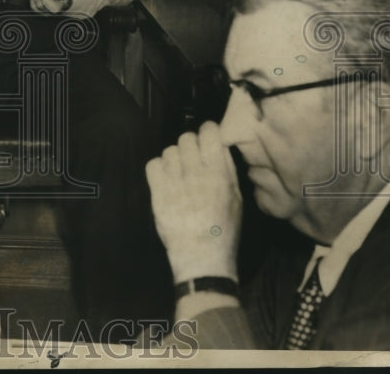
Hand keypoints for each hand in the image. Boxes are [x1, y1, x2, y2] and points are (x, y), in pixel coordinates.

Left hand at [145, 122, 241, 282]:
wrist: (202, 258)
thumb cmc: (224, 230)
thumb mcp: (237, 199)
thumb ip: (228, 170)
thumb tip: (220, 146)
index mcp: (218, 173)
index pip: (209, 132)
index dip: (208, 132)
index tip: (208, 139)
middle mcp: (196, 173)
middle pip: (186, 137)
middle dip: (191, 145)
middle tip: (193, 159)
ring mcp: (174, 182)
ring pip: (169, 150)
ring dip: (175, 158)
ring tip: (180, 173)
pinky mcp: (157, 192)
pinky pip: (152, 164)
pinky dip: (159, 168)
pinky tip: (166, 179)